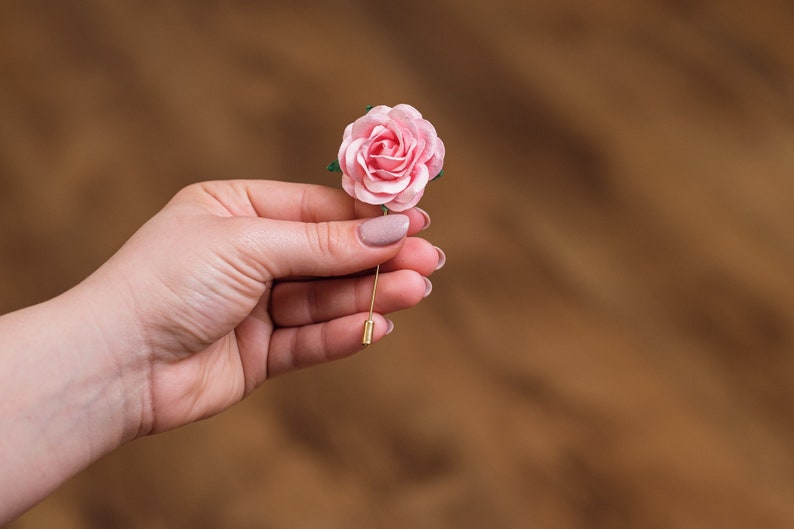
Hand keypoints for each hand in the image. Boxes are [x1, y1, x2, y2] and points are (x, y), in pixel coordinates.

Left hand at [81, 180, 441, 435]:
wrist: (115, 365)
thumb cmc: (167, 283)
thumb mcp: (250, 245)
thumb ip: (323, 243)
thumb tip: (391, 231)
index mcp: (236, 211)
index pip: (316, 208)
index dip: (367, 216)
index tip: (416, 220)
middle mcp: (247, 256)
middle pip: (328, 255)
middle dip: (377, 258)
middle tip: (430, 260)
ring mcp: (254, 307)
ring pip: (324, 298)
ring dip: (370, 294)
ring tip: (416, 290)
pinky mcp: (258, 354)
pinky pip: (310, 340)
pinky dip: (344, 333)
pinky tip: (380, 325)